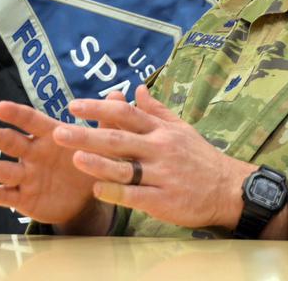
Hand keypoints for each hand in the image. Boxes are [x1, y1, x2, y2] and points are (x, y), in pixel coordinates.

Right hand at [0, 100, 109, 231]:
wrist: (88, 198)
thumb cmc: (91, 162)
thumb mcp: (103, 143)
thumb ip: (107, 122)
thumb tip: (118, 93)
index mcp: (51, 135)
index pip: (31, 121)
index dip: (15, 114)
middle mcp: (34, 153)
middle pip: (12, 143)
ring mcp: (27, 176)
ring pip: (5, 169)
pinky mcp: (24, 199)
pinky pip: (6, 196)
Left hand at [53, 85, 256, 229]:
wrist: (228, 189)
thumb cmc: (199, 158)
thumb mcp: (181, 129)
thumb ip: (155, 110)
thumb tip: (136, 88)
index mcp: (161, 130)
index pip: (127, 114)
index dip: (100, 108)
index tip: (74, 106)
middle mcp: (160, 149)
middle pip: (119, 139)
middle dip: (88, 134)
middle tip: (59, 131)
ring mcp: (161, 175)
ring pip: (125, 168)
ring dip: (98, 163)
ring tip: (74, 157)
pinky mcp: (164, 200)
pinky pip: (135, 196)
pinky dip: (116, 192)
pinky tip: (97, 189)